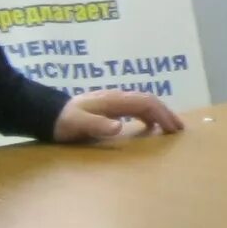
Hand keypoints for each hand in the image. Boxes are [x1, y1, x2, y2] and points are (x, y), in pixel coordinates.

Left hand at [54, 90, 183, 143]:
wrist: (47, 114)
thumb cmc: (63, 122)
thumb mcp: (77, 125)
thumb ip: (97, 125)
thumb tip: (120, 126)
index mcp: (113, 100)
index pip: (145, 103)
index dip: (162, 114)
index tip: (173, 129)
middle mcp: (116, 97)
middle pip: (149, 100)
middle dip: (166, 113)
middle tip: (179, 129)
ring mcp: (113, 101)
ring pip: (143, 102)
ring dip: (159, 113)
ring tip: (169, 128)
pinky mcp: (109, 107)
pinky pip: (135, 107)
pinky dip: (148, 115)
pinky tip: (149, 126)